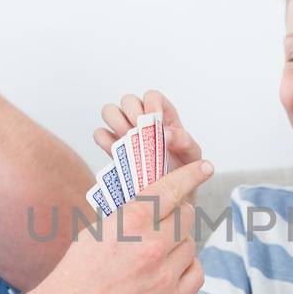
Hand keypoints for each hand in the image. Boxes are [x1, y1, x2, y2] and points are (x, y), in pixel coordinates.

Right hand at [31, 159, 214, 293]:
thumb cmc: (78, 273)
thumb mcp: (98, 231)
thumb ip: (131, 215)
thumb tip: (159, 198)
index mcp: (129, 222)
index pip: (171, 188)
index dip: (190, 174)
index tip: (205, 166)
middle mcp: (150, 246)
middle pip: (186, 216)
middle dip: (177, 216)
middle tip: (164, 224)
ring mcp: (163, 276)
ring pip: (190, 245)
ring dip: (178, 245)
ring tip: (155, 255)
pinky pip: (195, 273)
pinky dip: (186, 269)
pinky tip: (168, 272)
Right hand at [94, 91, 202, 205]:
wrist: (171, 196)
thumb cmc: (184, 171)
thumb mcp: (191, 155)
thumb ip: (184, 141)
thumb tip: (167, 134)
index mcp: (164, 117)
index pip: (153, 97)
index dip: (151, 103)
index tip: (153, 118)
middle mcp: (143, 120)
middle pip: (128, 100)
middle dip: (131, 113)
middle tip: (138, 130)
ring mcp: (126, 132)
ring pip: (110, 111)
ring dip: (116, 123)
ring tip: (127, 140)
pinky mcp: (113, 148)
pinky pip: (100, 135)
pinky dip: (104, 140)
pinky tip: (115, 152)